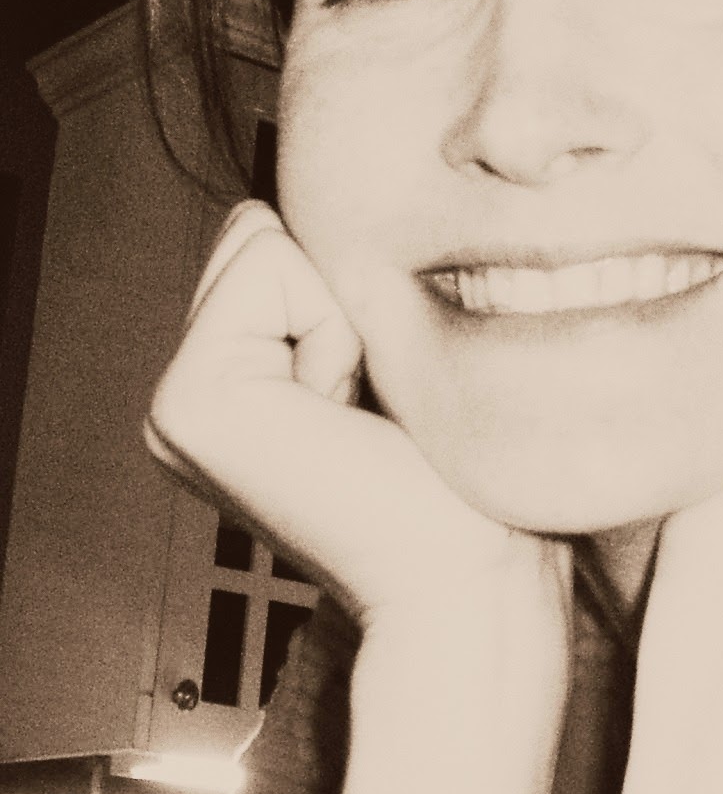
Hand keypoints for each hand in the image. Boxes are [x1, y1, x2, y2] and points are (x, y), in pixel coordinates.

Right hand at [146, 201, 566, 631]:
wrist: (474, 577)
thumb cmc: (464, 486)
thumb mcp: (397, 364)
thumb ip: (341, 292)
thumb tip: (332, 216)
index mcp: (234, 390)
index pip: (273, 243)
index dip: (352, 296)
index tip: (379, 399)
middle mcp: (190, 399)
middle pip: (260, 234)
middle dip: (341, 299)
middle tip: (371, 409)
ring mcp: (176, 405)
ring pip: (264, 243)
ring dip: (344, 318)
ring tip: (360, 417)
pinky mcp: (188, 404)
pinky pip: (272, 270)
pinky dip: (334, 330)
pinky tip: (343, 419)